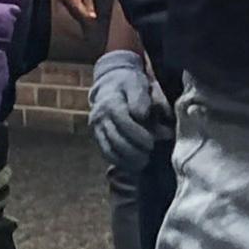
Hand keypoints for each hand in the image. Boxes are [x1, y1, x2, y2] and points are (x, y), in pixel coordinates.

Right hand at [89, 48, 164, 176]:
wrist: (109, 83)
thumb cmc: (128, 84)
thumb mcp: (137, 85)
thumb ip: (141, 99)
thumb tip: (142, 116)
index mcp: (111, 104)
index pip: (124, 123)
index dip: (138, 136)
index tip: (151, 144)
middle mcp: (100, 117)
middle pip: (116, 140)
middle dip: (134, 152)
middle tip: (148, 157)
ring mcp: (96, 128)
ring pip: (109, 150)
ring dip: (126, 161)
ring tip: (142, 163)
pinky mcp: (96, 137)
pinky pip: (105, 153)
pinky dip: (118, 162)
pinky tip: (132, 165)